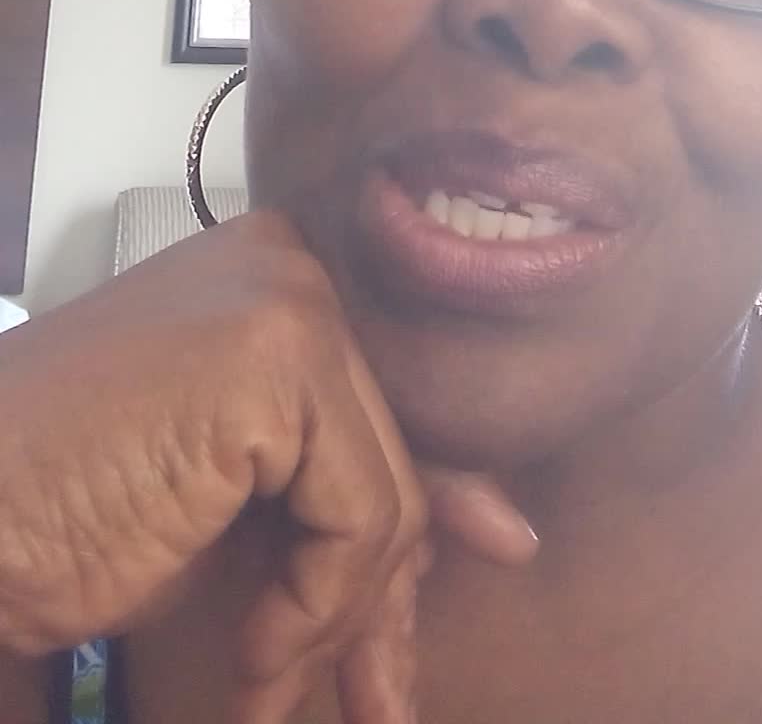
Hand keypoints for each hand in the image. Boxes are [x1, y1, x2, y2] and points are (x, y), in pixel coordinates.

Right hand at [0, 210, 535, 720]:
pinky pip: (359, 520)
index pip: (381, 407)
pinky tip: (250, 655)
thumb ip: (348, 493)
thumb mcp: (242, 499)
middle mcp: (290, 261)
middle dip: (380, 596)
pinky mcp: (278, 359)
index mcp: (275, 272)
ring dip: (332, 625)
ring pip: (385, 499)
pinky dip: (314, 612)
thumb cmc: (78, 506)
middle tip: (376, 700)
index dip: (424, 516)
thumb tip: (505, 527)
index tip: (471, 579)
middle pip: (389, 453)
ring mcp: (288, 300)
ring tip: (263, 690)